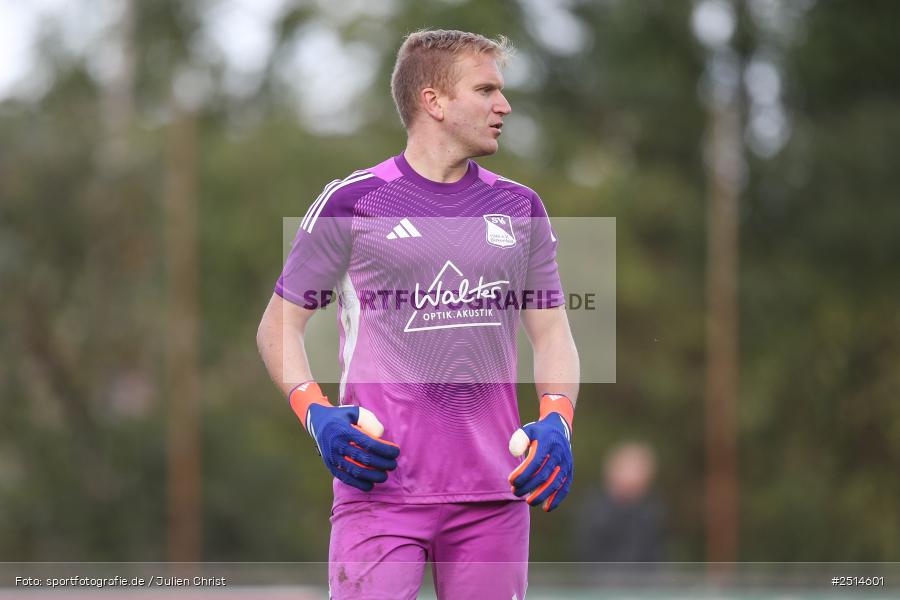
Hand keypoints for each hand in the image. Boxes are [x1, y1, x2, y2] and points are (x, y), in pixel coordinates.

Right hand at [306, 403, 400, 491]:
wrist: (319, 422)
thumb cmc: (343, 417)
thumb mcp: (356, 412)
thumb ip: (370, 422)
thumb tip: (380, 436)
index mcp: (344, 431)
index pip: (369, 444)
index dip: (385, 450)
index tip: (396, 452)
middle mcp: (337, 445)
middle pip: (364, 459)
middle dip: (382, 464)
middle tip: (393, 465)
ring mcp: (332, 457)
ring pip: (354, 471)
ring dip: (372, 476)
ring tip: (384, 476)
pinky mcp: (330, 465)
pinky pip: (345, 478)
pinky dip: (358, 484)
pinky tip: (370, 485)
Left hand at [508, 394, 573, 511]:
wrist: (559, 429)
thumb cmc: (539, 433)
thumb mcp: (528, 430)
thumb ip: (519, 439)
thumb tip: (515, 453)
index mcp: (548, 443)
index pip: (534, 462)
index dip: (523, 474)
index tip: (511, 481)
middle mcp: (559, 454)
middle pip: (544, 475)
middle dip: (528, 486)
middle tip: (515, 491)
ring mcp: (566, 464)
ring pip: (555, 484)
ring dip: (541, 495)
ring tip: (528, 502)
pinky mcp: (570, 471)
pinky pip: (565, 487)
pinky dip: (557, 499)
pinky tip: (546, 508)